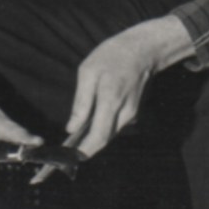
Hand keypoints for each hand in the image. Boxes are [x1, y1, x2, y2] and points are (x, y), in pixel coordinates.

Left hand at [66, 15, 193, 157]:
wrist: (143, 49)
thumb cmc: (113, 55)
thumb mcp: (89, 71)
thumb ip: (81, 101)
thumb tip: (71, 127)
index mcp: (111, 100)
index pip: (98, 137)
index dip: (83, 152)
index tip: (68, 159)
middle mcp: (125, 113)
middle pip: (103, 140)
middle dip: (84, 149)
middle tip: (64, 151)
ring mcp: (132, 114)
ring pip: (109, 134)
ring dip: (92, 138)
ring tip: (73, 139)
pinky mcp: (133, 112)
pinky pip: (114, 126)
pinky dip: (101, 128)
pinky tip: (89, 122)